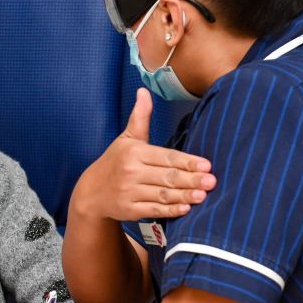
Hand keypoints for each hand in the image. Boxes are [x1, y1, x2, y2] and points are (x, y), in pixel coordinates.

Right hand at [72, 88, 214, 220]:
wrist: (91, 192)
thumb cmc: (115, 162)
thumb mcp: (126, 138)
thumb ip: (140, 117)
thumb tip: (144, 91)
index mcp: (134, 152)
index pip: (166, 156)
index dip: (187, 161)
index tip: (206, 164)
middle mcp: (131, 172)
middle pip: (167, 176)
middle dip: (191, 179)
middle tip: (212, 181)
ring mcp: (129, 192)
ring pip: (162, 194)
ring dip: (184, 196)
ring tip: (203, 195)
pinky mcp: (129, 210)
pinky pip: (154, 210)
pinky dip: (170, 211)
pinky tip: (185, 209)